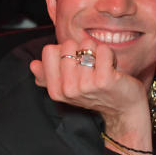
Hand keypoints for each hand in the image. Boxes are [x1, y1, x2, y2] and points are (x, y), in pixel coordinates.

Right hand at [31, 39, 152, 147]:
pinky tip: (111, 67)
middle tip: (91, 66)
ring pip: (86, 45)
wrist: (122, 110)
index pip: (49, 51)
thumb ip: (48, 76)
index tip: (75, 65)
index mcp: (55, 90)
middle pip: (67, 45)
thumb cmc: (96, 94)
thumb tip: (33, 65)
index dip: (64, 51)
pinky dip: (109, 54)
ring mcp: (86, 86)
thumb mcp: (68, 87)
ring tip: (101, 67)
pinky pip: (103, 50)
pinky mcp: (104, 80)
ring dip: (97, 51)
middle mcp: (68, 89)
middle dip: (81, 49)